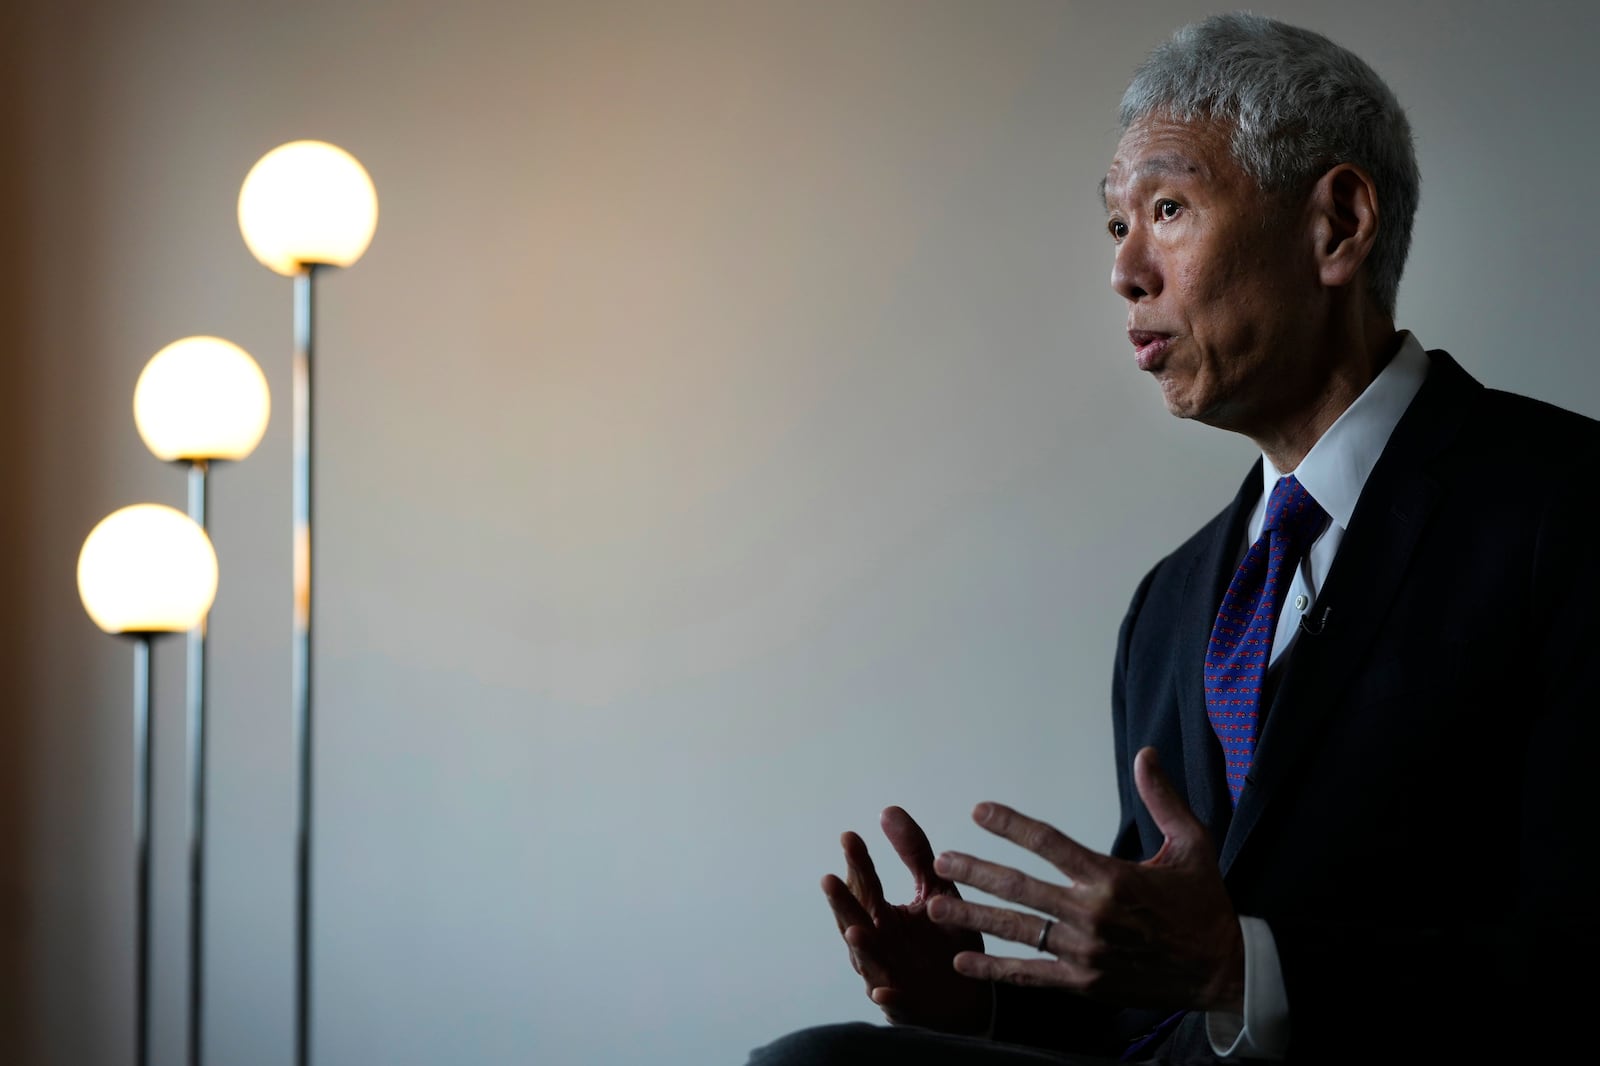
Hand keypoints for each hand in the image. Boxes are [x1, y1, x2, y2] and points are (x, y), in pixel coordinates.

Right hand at [822, 806, 991, 1032]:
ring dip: (861, 948)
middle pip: (855, 920)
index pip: (864, 885)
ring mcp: (888, 976)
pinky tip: (883, 991)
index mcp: (881, 915)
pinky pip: (895, 1003)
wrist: (972, 993)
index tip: (850, 836)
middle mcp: (878, 944)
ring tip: (854, 931)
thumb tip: (887, 809)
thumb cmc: (946, 938)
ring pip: (868, 962)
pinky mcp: (907, 1006)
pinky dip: (888, 998)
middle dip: (842, 902)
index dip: (856, 862)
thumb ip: (914, 852)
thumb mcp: (936, 888)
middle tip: (829, 879)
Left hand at [925, 747, 1244, 1012]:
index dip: (1011, 824)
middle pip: (1020, 888)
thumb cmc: (1204, 904)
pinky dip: (994, 970)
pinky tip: (964, 961)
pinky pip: (1031, 975)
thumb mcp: (1193, 844)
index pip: (1049, 842)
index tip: (980, 811)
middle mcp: (1093, 915)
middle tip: (942, 861)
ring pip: (1017, 930)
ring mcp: (1085, 952)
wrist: (1222, 972)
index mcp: (1113, 877)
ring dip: (973, 915)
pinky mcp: (1084, 983)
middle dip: (975, 872)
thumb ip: (1163, 799)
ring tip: (935, 906)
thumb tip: (1144, 754)